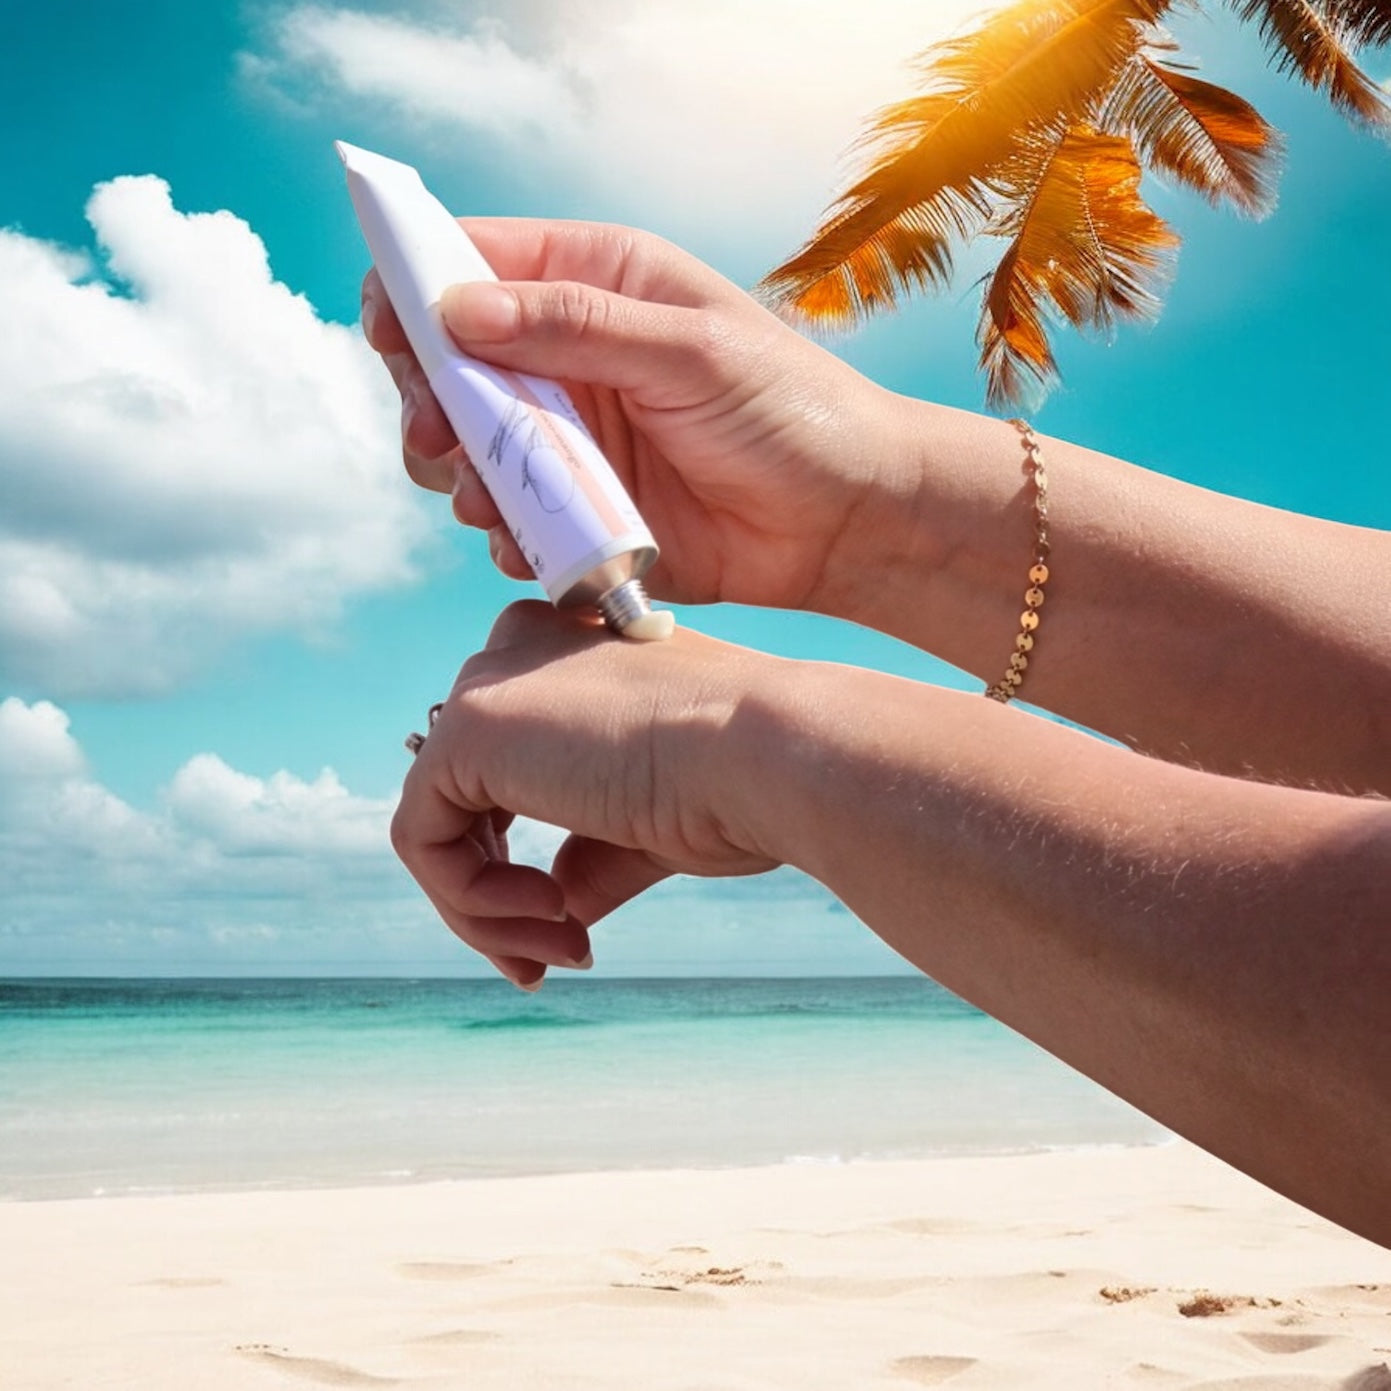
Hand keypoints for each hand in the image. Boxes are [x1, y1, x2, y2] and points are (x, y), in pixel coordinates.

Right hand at [362, 219, 907, 612]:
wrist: (845, 521)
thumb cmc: (790, 411)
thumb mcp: (688, 351)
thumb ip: (573, 326)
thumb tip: (455, 309)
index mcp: (596, 281)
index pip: (471, 263)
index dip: (413, 289)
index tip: (389, 334)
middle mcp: (570, 354)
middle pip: (448, 361)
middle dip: (429, 401)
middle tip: (441, 438)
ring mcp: (571, 435)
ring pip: (467, 446)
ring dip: (460, 475)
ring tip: (490, 501)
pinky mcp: (580, 508)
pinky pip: (509, 518)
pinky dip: (504, 534)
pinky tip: (530, 545)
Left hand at [390, 602, 780, 986]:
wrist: (772, 756)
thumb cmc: (739, 785)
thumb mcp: (646, 825)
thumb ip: (585, 853)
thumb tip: (556, 906)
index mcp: (566, 655)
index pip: (504, 769)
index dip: (516, 860)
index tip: (568, 930)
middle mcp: (518, 652)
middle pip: (462, 801)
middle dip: (494, 899)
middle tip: (556, 958)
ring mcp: (487, 684)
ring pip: (436, 828)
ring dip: (487, 915)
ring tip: (561, 950)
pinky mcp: (465, 729)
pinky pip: (425, 842)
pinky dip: (472, 903)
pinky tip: (552, 918)